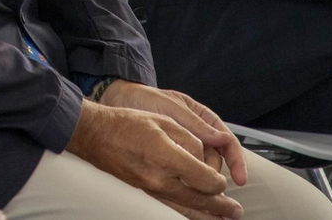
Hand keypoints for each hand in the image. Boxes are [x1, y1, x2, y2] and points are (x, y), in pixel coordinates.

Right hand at [65, 97, 239, 218]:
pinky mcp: (144, 193)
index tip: (222, 178)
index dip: (219, 181)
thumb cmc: (127, 123)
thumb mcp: (164, 120)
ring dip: (207, 216)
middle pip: (199, 200)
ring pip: (186, 209)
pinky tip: (197, 217)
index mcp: (167, 157)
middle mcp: (160, 178)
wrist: (96, 135)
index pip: (205, 179)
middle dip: (220, 206)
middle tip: (235, 212)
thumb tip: (211, 150)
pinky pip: (171, 209)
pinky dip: (187, 214)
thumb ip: (192, 137)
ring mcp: (151, 190)